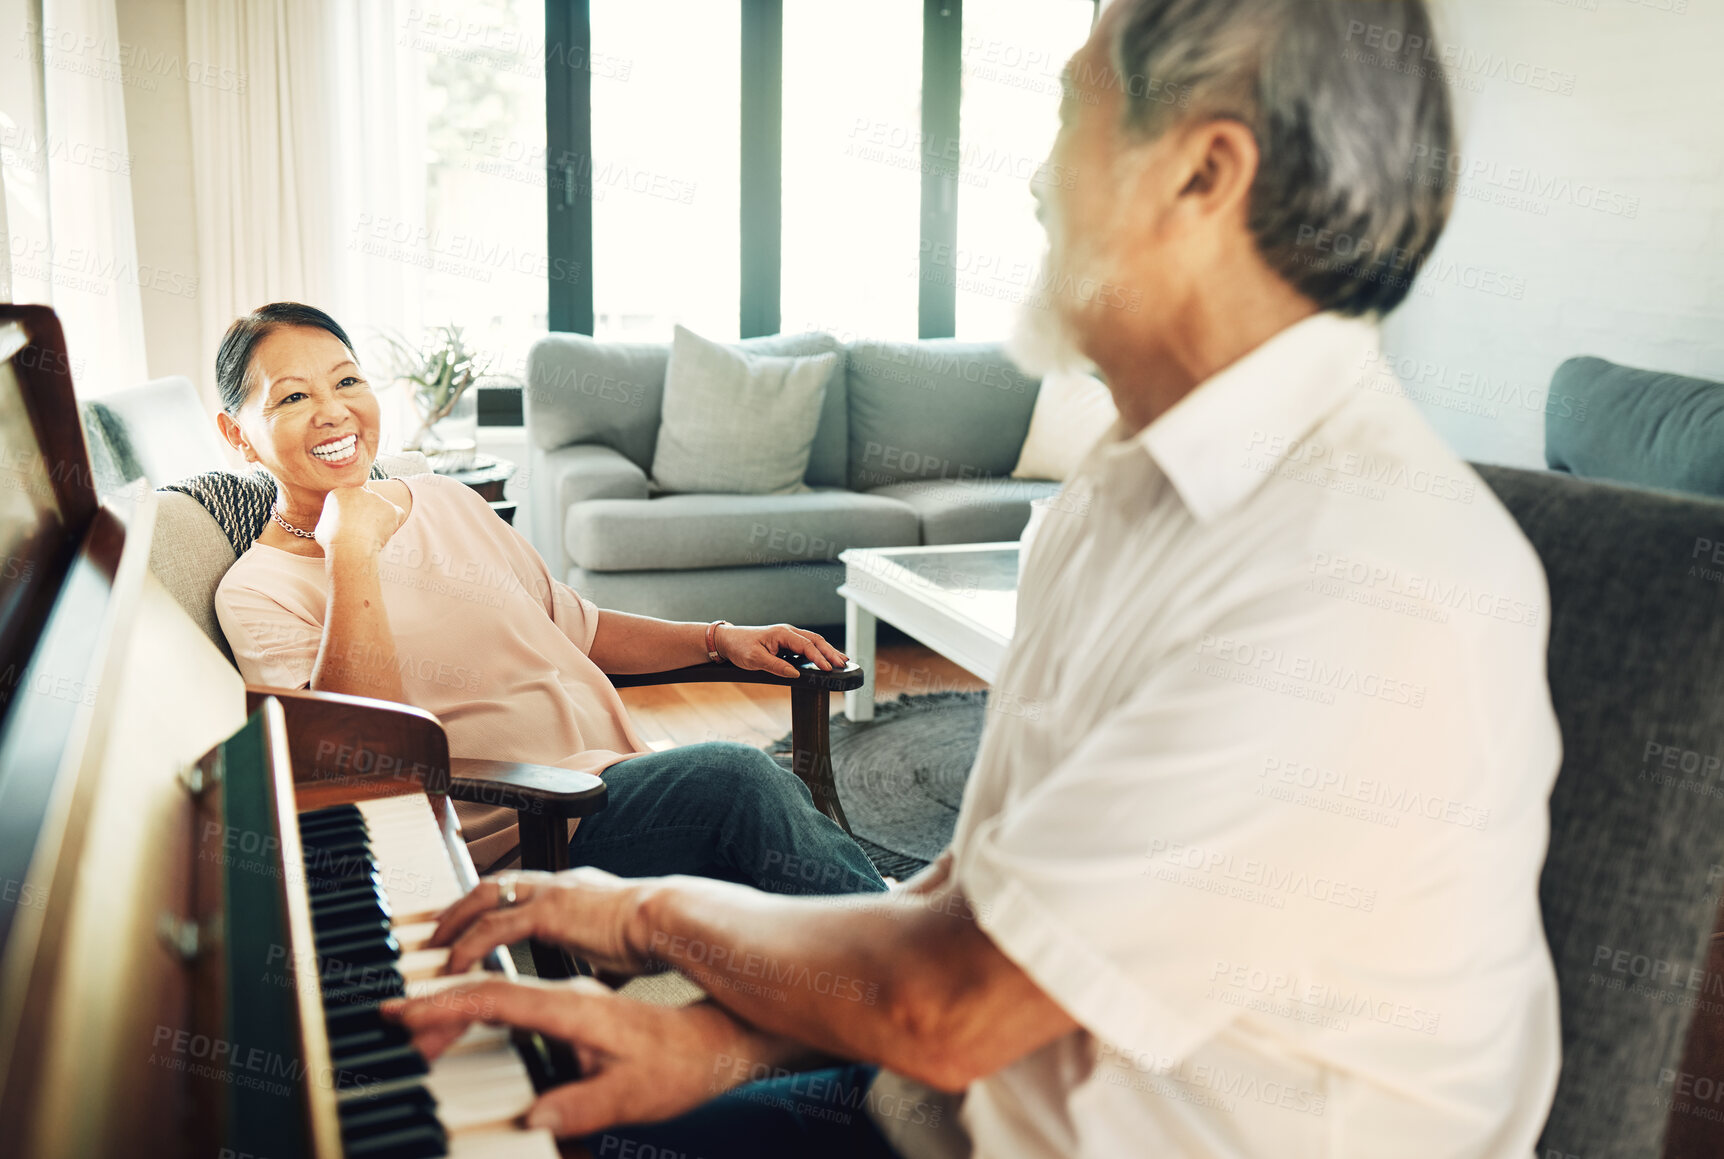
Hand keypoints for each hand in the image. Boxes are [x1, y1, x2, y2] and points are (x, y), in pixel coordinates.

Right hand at [315, 482, 403, 555]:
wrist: (349, 546)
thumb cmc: (333, 541)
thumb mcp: (322, 527)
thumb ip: (331, 520)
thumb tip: (333, 524)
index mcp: (339, 492)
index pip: (351, 499)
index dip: (352, 514)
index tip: (350, 526)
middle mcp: (359, 490)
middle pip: (367, 501)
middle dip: (366, 514)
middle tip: (362, 531)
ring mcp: (376, 498)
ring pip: (382, 508)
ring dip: (379, 520)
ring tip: (370, 535)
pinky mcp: (391, 507)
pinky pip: (397, 514)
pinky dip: (394, 524)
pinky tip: (384, 534)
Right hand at [382, 978, 774, 1137]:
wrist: (719, 1042)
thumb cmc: (680, 1066)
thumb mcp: (635, 1097)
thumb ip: (584, 1104)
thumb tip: (535, 1118)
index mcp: (574, 1009)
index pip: (496, 999)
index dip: (444, 1006)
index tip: (402, 1013)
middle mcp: (569, 997)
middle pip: (489, 996)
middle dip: (439, 1013)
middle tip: (401, 1036)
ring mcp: (571, 1001)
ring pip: (501, 999)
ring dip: (460, 1015)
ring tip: (424, 1039)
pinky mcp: (576, 1012)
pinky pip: (518, 1007)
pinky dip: (485, 1019)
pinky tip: (472, 1037)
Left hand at [430, 866, 657, 977]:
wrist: (666, 921)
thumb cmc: (654, 936)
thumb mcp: (621, 949)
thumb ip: (606, 961)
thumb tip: (607, 980)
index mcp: (576, 890)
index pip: (523, 890)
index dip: (493, 905)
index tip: (473, 924)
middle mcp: (558, 883)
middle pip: (495, 885)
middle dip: (461, 907)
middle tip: (437, 931)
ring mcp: (551, 893)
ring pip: (484, 900)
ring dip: (455, 924)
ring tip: (436, 950)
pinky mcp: (546, 912)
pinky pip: (493, 928)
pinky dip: (468, 947)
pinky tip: (457, 966)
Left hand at [717, 623, 847, 676]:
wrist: (729, 641)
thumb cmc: (740, 648)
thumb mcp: (755, 660)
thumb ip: (776, 666)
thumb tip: (794, 674)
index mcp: (782, 633)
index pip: (806, 645)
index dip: (819, 657)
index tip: (829, 668)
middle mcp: (788, 632)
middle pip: (816, 641)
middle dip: (831, 652)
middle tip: (844, 664)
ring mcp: (789, 636)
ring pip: (814, 642)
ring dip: (828, 651)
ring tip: (842, 661)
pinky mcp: (787, 642)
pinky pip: (807, 646)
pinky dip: (819, 652)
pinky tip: (826, 659)